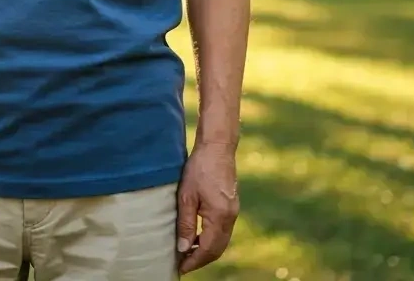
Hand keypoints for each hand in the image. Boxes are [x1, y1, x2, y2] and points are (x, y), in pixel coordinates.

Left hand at [175, 142, 239, 273]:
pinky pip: (222, 231)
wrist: (217, 147)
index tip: (180, 268)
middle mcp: (230, 218)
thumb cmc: (199, 168)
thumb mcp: (186, 196)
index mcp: (220, 217)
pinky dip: (210, 238)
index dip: (194, 261)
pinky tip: (197, 236)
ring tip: (188, 253)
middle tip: (183, 264)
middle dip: (201, 259)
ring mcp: (233, 212)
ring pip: (221, 241)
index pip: (208, 249)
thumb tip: (183, 249)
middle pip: (217, 249)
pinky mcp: (231, 206)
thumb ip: (186, 224)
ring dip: (206, 250)